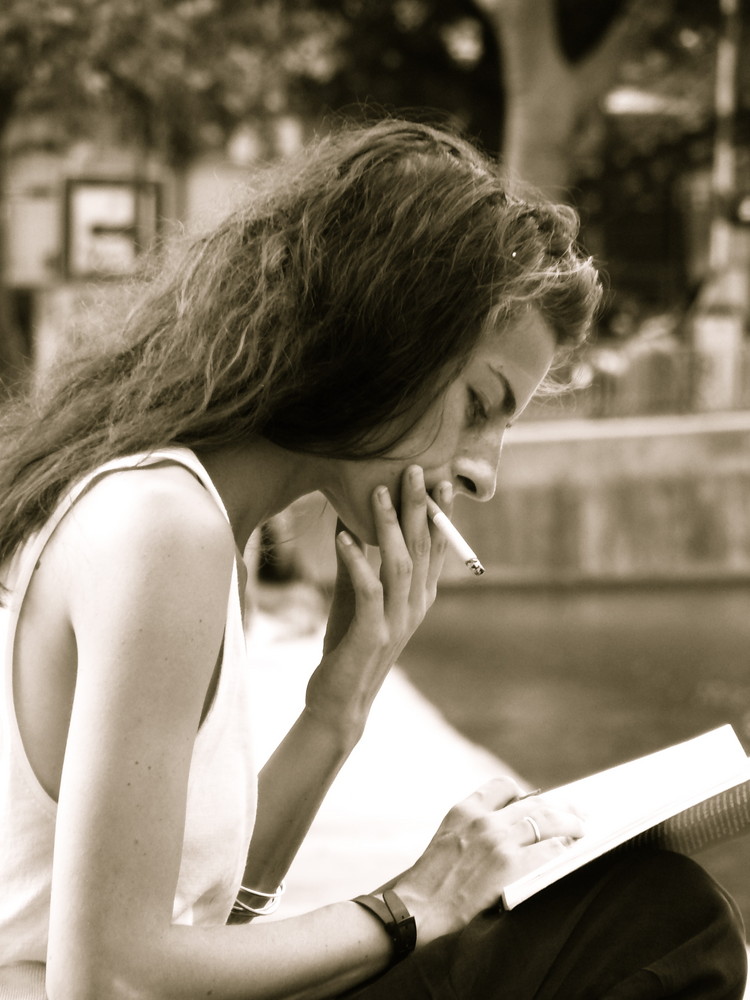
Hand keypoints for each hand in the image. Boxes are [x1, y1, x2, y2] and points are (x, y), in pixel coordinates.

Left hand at [304, 467, 451, 741]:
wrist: (341, 700)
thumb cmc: (349, 644)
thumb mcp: (353, 596)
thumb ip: (356, 561)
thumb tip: (347, 519)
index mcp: (419, 596)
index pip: (436, 548)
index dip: (439, 515)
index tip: (439, 480)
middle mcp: (415, 606)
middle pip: (423, 548)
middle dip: (418, 507)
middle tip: (414, 469)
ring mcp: (397, 621)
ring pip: (400, 563)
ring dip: (388, 525)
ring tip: (377, 492)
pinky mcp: (373, 634)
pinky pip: (369, 590)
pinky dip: (357, 561)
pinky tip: (343, 538)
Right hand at [392, 777, 585, 944]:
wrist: (416, 908)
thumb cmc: (430, 882)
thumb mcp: (447, 839)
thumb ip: (472, 828)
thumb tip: (506, 830)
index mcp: (465, 809)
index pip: (504, 787)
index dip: (526, 795)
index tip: (540, 803)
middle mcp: (484, 819)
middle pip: (534, 803)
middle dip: (560, 808)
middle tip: (578, 815)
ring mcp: (498, 841)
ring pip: (547, 821)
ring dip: (570, 825)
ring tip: (581, 831)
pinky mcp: (509, 866)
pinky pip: (549, 851)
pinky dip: (563, 850)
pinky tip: (570, 854)